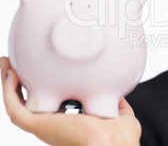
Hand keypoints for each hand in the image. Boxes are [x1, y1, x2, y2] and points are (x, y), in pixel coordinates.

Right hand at [0, 57, 140, 145]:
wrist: (113, 142)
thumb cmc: (118, 137)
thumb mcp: (120, 114)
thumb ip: (118, 104)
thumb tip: (118, 94)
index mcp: (69, 123)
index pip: (50, 104)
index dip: (42, 89)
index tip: (42, 73)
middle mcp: (53, 124)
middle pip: (29, 101)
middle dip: (20, 84)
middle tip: (15, 66)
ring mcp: (44, 126)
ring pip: (17, 104)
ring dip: (9, 84)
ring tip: (6, 65)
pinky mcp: (38, 126)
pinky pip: (16, 108)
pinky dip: (9, 91)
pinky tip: (10, 74)